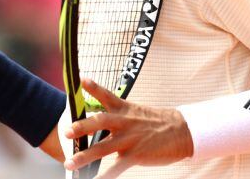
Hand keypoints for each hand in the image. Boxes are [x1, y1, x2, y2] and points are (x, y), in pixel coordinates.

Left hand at [64, 78, 193, 178]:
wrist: (182, 132)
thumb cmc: (157, 122)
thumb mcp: (137, 112)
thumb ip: (119, 114)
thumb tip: (100, 119)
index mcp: (124, 109)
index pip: (106, 95)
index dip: (93, 87)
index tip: (80, 80)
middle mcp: (124, 122)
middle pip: (100, 121)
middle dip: (82, 126)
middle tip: (66, 131)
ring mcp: (129, 139)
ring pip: (102, 148)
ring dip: (84, 156)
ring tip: (69, 163)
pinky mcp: (135, 155)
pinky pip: (116, 168)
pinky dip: (104, 176)